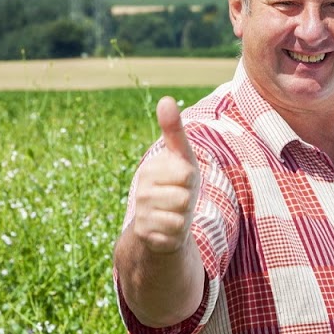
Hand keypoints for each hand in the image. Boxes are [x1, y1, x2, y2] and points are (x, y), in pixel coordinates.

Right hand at [131, 97, 200, 254]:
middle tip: (180, 200)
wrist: (162, 225)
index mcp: (150, 169)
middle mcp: (142, 190)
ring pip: (181, 217)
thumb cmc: (178, 186)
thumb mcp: (181, 158)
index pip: (186, 174)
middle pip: (186, 197)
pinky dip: (177, 234)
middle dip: (190, 201)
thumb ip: (174, 131)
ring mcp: (142, 213)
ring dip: (184, 218)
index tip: (183, 181)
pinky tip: (168, 230)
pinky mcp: (145, 234)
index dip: (191, 180)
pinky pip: (174, 234)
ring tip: (175, 213)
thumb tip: (165, 99)